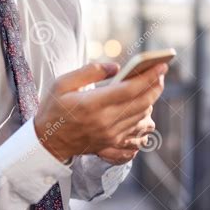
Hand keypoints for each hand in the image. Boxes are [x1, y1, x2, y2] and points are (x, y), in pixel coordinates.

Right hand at [34, 62, 167, 161]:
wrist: (47, 141)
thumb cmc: (54, 108)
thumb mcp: (63, 83)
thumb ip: (90, 71)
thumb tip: (117, 67)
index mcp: (92, 104)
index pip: (130, 90)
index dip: (149, 77)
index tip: (161, 66)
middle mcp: (105, 122)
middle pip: (141, 103)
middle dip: (156, 86)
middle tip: (161, 73)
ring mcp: (110, 135)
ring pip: (142, 117)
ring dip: (151, 100)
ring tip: (152, 85)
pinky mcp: (111, 143)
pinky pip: (137, 131)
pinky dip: (145, 118)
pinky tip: (145, 108)